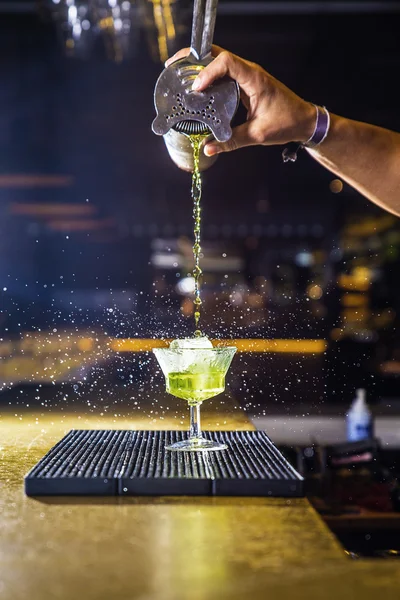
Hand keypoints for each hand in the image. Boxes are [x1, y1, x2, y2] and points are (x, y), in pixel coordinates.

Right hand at [166, 46, 315, 156]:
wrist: (304, 121)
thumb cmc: (286, 123)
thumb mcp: (257, 135)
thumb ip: (231, 141)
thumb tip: (208, 149)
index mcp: (255, 79)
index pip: (227, 62)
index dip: (208, 71)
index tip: (197, 87)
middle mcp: (250, 72)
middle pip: (218, 54)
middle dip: (194, 58)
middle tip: (173, 65)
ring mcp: (247, 75)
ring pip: (219, 61)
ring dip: (199, 65)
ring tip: (179, 73)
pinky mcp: (245, 82)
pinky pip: (223, 72)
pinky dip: (208, 75)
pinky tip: (196, 85)